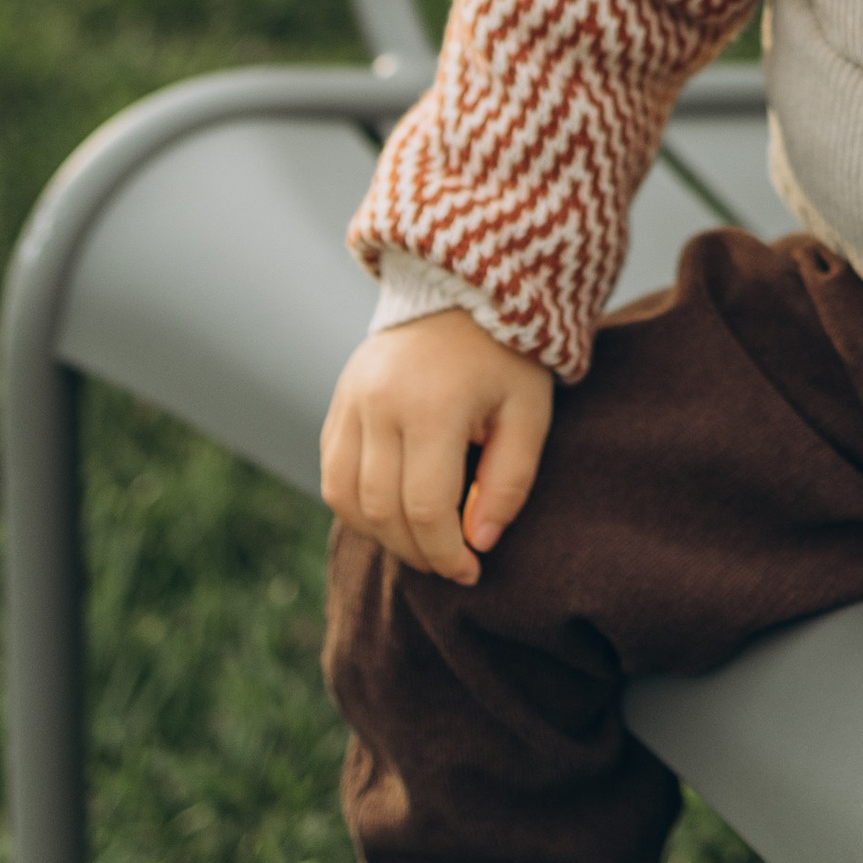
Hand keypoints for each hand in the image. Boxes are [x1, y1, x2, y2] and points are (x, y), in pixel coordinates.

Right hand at [320, 306, 554, 584]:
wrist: (462, 291)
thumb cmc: (506, 358)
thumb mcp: (529, 414)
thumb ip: (509, 481)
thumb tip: (479, 541)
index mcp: (432, 405)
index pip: (424, 507)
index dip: (446, 552)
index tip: (472, 571)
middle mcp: (379, 403)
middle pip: (381, 509)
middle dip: (417, 551)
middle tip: (451, 565)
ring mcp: (350, 400)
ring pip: (345, 497)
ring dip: (381, 535)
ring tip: (422, 543)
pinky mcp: (338, 402)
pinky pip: (332, 472)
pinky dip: (357, 505)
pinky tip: (394, 513)